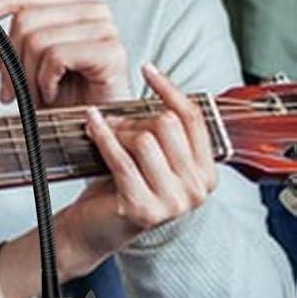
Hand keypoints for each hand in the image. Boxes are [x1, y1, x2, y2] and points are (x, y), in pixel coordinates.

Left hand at [0, 0, 131, 107]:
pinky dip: (46, 81)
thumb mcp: (16, 65)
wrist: (90, 134)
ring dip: (28, 78)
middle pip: (24, 20)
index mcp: (69, 5)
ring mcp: (105, 28)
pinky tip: (55, 94)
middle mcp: (91, 10)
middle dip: (11, 61)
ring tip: (39, 94)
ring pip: (37, 40)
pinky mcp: (113, 51)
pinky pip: (56, 56)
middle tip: (14, 91)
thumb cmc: (61, 99)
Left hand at [54, 63, 218, 276]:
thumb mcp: (151, 157)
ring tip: (102, 133)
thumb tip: (155, 81)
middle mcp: (196, 190)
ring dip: (116, 130)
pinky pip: (121, 158)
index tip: (148, 69)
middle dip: (133, 118)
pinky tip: (90, 123)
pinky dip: (103, 136)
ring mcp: (172, 202)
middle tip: (111, 121)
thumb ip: (163, 131)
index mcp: (206, 174)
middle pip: (167, 125)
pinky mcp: (142, 208)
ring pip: (144, 139)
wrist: (95, 228)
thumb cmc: (122, 186)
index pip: (193, 118)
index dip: (169, 89)